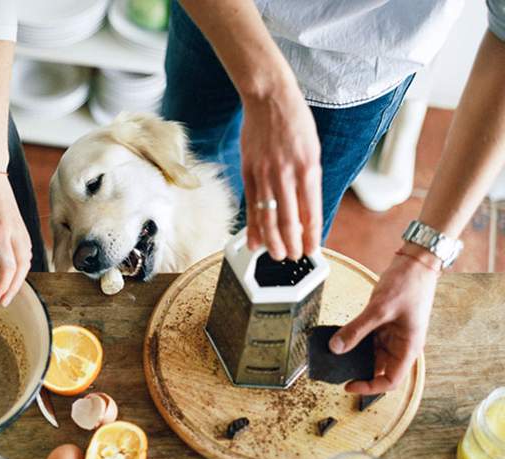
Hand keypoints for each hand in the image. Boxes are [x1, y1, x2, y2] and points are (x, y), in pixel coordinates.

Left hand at [0, 174, 31, 306]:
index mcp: (1, 233)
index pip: (9, 268)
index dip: (3, 287)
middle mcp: (16, 233)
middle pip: (22, 269)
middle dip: (13, 289)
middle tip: (2, 302)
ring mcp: (22, 230)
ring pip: (27, 262)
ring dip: (19, 279)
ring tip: (7, 292)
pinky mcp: (23, 228)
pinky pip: (27, 253)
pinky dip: (22, 267)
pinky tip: (13, 273)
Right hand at [241, 84, 321, 259]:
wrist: (269, 98)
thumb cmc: (295, 122)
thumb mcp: (312, 150)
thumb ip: (308, 181)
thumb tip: (305, 211)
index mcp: (308, 168)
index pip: (311, 211)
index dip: (311, 234)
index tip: (312, 250)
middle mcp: (287, 174)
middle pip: (289, 219)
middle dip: (292, 244)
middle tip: (293, 258)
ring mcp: (265, 174)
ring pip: (269, 216)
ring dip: (273, 241)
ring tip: (277, 255)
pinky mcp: (249, 171)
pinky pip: (252, 204)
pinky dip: (254, 225)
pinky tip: (255, 240)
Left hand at [329, 247, 439, 393]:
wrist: (415, 263)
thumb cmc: (408, 285)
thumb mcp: (379, 309)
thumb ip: (356, 329)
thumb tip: (336, 348)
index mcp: (408, 348)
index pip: (391, 381)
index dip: (370, 387)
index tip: (349, 385)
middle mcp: (401, 345)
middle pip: (378, 368)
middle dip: (358, 370)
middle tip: (334, 369)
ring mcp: (391, 334)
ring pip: (370, 353)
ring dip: (353, 354)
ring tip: (333, 354)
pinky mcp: (383, 324)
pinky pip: (366, 338)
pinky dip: (353, 339)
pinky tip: (338, 337)